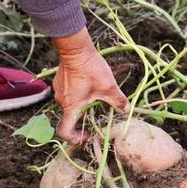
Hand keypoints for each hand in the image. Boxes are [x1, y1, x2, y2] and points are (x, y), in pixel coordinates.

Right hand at [52, 27, 129, 143]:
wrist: (76, 48)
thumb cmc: (90, 69)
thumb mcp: (109, 87)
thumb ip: (118, 101)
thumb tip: (127, 110)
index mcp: (71, 107)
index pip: (65, 132)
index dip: (74, 138)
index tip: (86, 134)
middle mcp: (61, 101)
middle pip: (70, 117)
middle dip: (83, 119)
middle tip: (96, 114)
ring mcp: (59, 91)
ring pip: (69, 104)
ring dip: (80, 105)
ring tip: (94, 96)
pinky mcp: (60, 82)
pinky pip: (67, 94)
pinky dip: (76, 95)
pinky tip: (87, 85)